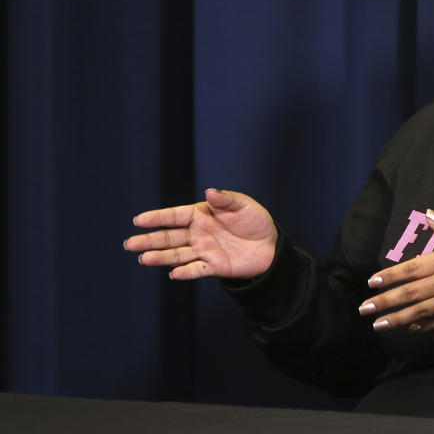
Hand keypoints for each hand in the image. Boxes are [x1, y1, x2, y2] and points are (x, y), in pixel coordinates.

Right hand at [124, 188, 277, 279]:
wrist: (271, 245)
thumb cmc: (256, 221)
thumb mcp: (244, 206)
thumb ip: (226, 200)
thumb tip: (209, 191)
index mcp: (202, 215)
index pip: (175, 216)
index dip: (157, 218)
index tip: (139, 220)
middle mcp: (198, 233)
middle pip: (169, 237)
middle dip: (149, 240)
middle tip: (129, 244)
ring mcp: (204, 250)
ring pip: (177, 254)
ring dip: (160, 257)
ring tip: (143, 259)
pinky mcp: (214, 266)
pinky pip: (197, 269)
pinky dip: (186, 272)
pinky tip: (174, 273)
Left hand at [359, 210, 433, 331]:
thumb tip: (428, 215)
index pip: (411, 269)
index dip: (390, 277)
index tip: (371, 282)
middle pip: (410, 294)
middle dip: (385, 302)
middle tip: (363, 309)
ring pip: (420, 313)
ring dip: (397, 319)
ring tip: (378, 325)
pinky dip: (423, 326)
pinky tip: (410, 328)